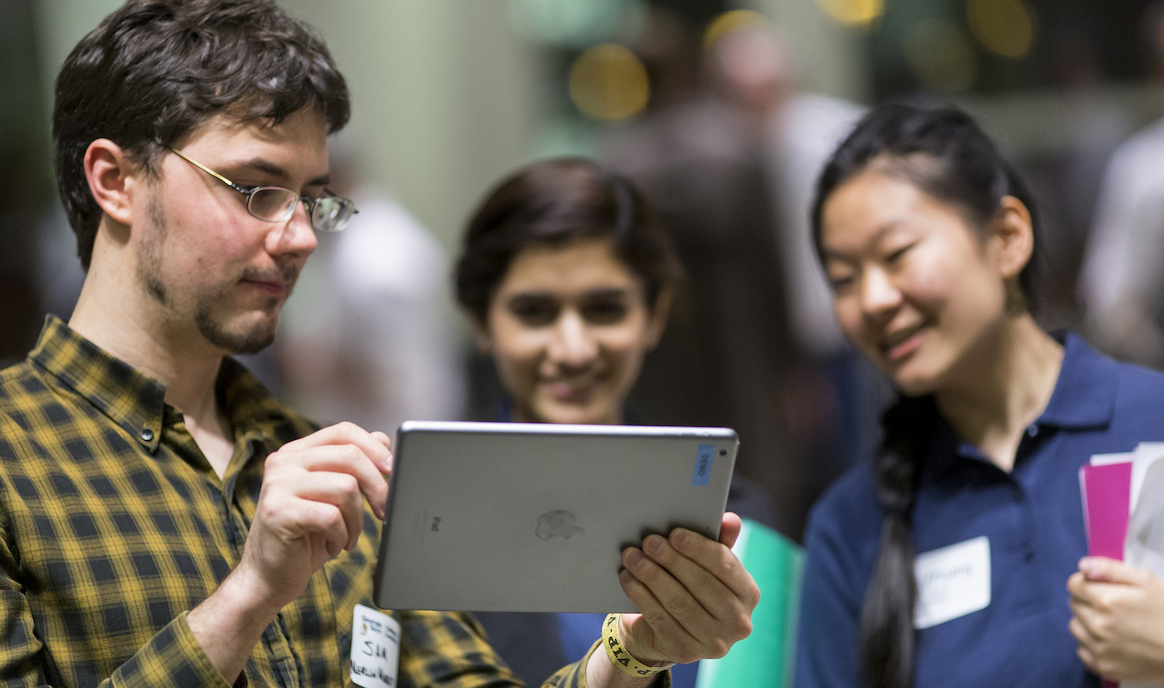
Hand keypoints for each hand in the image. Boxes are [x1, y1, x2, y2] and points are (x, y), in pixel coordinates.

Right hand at [234, 422, 391, 610]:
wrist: (268, 577)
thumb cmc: (306, 537)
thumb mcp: (334, 497)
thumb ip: (352, 467)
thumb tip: (383, 440)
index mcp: (296, 453)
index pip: (343, 432)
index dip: (375, 448)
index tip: (393, 470)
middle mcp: (283, 462)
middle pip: (350, 456)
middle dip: (377, 486)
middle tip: (384, 511)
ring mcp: (278, 485)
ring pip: (346, 487)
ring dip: (357, 520)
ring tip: (348, 537)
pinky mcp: (278, 511)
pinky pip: (331, 516)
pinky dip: (341, 536)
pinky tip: (333, 547)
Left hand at [615, 512, 758, 665]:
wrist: (665, 633)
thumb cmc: (690, 589)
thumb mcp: (706, 567)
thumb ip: (719, 543)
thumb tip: (730, 519)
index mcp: (748, 594)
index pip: (726, 565)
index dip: (699, 548)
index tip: (674, 533)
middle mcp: (738, 622)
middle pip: (701, 583)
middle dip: (671, 560)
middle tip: (648, 541)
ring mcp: (714, 642)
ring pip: (678, 602)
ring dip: (652, 575)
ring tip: (632, 556)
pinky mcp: (686, 652)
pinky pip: (660, 619)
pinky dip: (641, 596)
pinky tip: (628, 579)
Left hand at [1068, 556, 1163, 681]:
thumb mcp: (1145, 581)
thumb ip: (1109, 569)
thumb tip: (1082, 565)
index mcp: (1107, 601)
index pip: (1074, 585)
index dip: (1087, 583)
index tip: (1100, 588)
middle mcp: (1098, 626)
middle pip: (1074, 604)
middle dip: (1087, 601)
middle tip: (1111, 607)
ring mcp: (1099, 649)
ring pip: (1075, 627)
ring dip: (1086, 622)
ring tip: (1111, 624)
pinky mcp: (1102, 667)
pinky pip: (1082, 649)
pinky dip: (1091, 644)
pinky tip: (1111, 641)